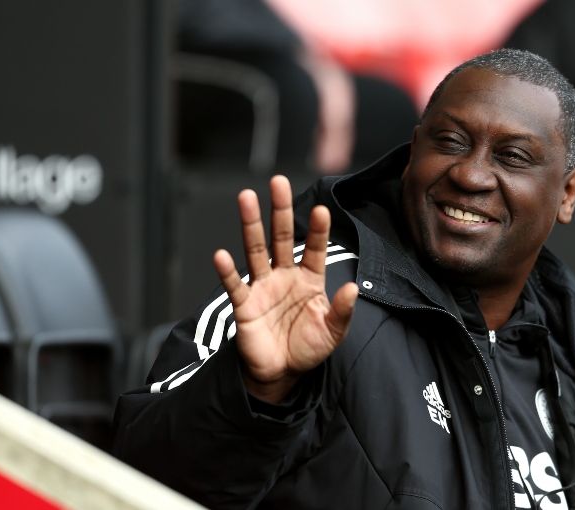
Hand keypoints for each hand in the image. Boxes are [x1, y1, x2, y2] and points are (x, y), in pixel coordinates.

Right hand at [213, 176, 358, 403]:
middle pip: (280, 237)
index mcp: (309, 279)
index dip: (317, 230)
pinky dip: (227, 272)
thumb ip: (342, 311)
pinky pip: (235, 285)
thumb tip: (352, 288)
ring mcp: (262, 287)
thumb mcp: (333, 332)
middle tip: (277, 181)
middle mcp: (284, 276)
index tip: (322, 210)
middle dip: (279, 210)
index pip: (314, 248)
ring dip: (250, 225)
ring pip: (255, 250)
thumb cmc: (308, 348)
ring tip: (246, 198)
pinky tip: (221, 255)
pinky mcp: (244, 305)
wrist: (282, 373)